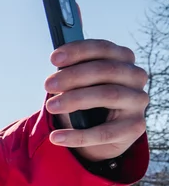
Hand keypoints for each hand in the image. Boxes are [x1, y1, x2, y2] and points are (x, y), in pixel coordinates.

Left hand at [44, 39, 148, 161]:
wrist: (102, 134)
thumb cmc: (87, 99)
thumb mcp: (81, 84)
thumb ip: (73, 74)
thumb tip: (56, 72)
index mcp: (123, 59)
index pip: (103, 48)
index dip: (78, 51)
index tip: (54, 59)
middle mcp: (135, 77)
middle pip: (106, 70)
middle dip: (73, 76)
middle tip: (47, 85)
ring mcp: (138, 101)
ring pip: (109, 95)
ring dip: (75, 99)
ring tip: (50, 106)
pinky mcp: (135, 127)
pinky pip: (104, 132)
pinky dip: (77, 135)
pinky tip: (56, 137)